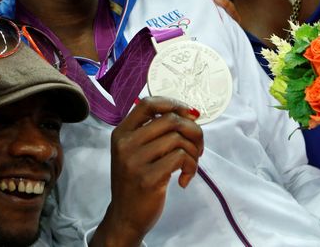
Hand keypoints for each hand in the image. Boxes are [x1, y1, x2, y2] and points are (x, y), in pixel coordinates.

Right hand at [90, 97, 202, 246]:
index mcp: (121, 133)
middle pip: (170, 119)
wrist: (125, 216)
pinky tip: (184, 179)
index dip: (174, 104)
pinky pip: (180, 158)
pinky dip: (190, 167)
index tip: (190, 115)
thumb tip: (190, 114)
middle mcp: (125, 143)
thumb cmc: (135, 181)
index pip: (148, 103)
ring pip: (178, 139)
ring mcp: (134, 161)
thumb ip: (154, 132)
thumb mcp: (135, 152)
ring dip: (193, 152)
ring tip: (190, 165)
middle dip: (193, 130)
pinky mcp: (148, 178)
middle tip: (198, 147)